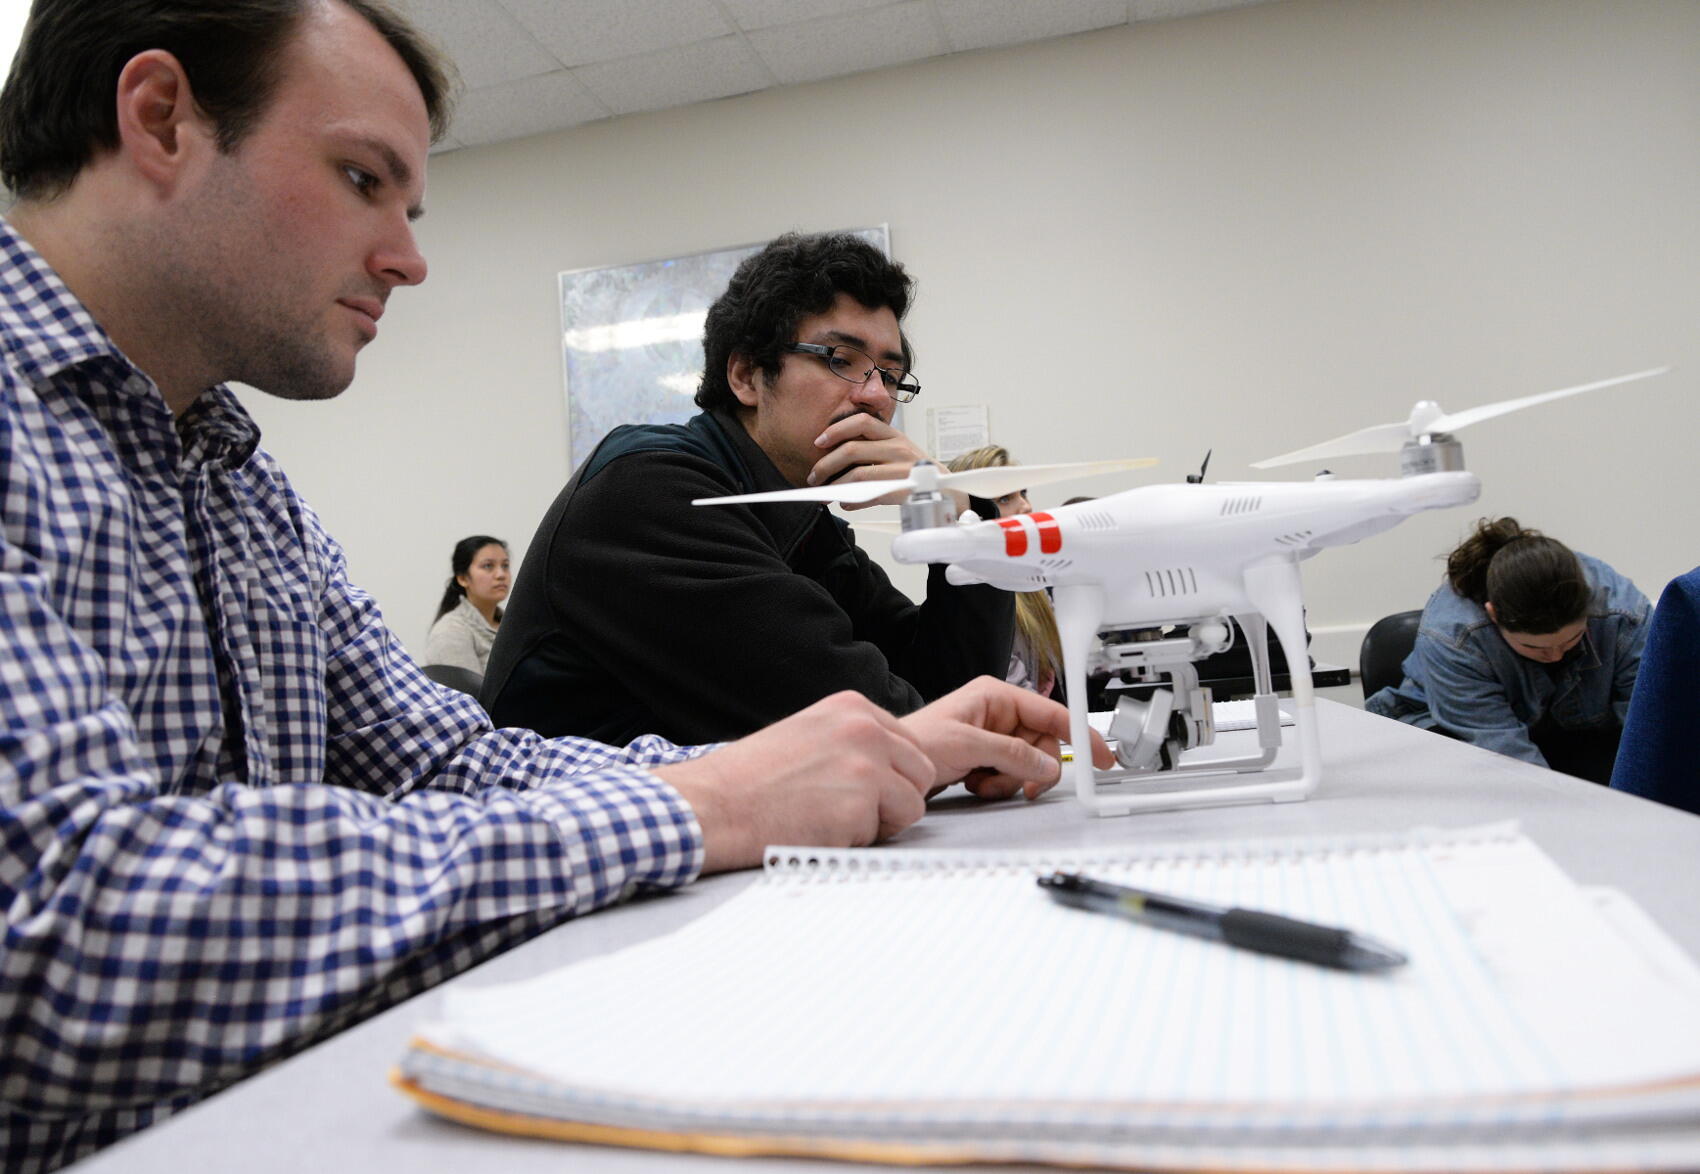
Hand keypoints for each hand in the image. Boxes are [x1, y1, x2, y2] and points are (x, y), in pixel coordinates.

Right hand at [653, 691, 931, 873]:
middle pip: (921, 771)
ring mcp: (865, 764)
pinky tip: (821, 830)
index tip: (861, 788)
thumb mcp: (808, 734)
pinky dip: (860, 841)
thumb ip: (851, 741)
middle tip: (849, 810)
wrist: (712, 805)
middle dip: (895, 798)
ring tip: (833, 819)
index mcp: (851, 707)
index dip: (890, 775)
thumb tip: (888, 764)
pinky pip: (887, 834)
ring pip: (914, 804)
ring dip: (881, 821)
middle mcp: (864, 728)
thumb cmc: (749, 780)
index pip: (907, 744)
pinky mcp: (860, 803)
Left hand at [806, 413, 928, 509]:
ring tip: (825, 495)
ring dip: (835, 486)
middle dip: (826, 464)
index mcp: (893, 435)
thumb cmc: (914, 470)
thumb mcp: (897, 450)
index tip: (818, 442)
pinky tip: (846, 504)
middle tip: (813, 477)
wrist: (946, 488)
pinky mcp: (903, 490)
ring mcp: (901, 469)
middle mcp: (898, 448)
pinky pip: (870, 495)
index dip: (837, 430)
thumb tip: (835, 463)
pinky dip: (853, 501)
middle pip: (852, 449)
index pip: (861, 421)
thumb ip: (870, 449)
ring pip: (858, 474)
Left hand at [902, 677, 1115, 800]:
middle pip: (1044, 744)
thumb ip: (1011, 753)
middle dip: (1031, 769)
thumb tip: (1046, 764)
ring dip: (1010, 781)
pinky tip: (975, 783)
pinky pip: (1014, 777)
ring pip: (1030, 765)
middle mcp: (999, 714)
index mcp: (996, 695)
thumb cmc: (916, 742)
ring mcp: (995, 738)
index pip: (1052, 712)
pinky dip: (999, 787)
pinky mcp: (989, 760)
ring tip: (982, 780)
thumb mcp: (967, 744)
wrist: (894, 768)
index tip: (1099, 755)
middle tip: (1022, 785)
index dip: (1079, 734)